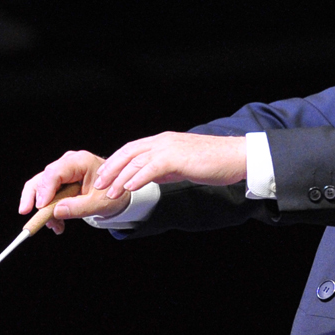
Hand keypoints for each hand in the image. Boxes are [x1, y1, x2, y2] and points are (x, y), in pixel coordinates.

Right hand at [19, 150, 130, 233]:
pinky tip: (56, 223)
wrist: (117, 193)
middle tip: (37, 219)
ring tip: (54, 226)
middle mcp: (68, 163)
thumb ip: (79, 208)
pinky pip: (45, 194)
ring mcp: (62, 171)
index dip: (45, 190)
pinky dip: (48, 209)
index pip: (55, 172)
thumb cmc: (112, 193)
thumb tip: (56, 211)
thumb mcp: (99, 203)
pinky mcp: (59, 181)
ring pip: (40, 187)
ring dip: (43, 209)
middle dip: (38, 202)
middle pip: (42, 179)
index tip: (41, 207)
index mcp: (80, 162)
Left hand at [93, 132, 247, 198]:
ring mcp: (169, 148)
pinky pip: (151, 168)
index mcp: (164, 141)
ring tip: (109, 192)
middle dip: (111, 169)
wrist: (235, 157)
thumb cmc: (214, 162)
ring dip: (120, 178)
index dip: (116, 162)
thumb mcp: (184, 164)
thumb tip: (149, 177)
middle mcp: (163, 141)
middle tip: (99, 184)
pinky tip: (129, 189)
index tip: (105, 176)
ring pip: (137, 162)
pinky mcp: (177, 158)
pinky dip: (138, 178)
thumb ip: (166, 168)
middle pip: (128, 153)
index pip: (132, 149)